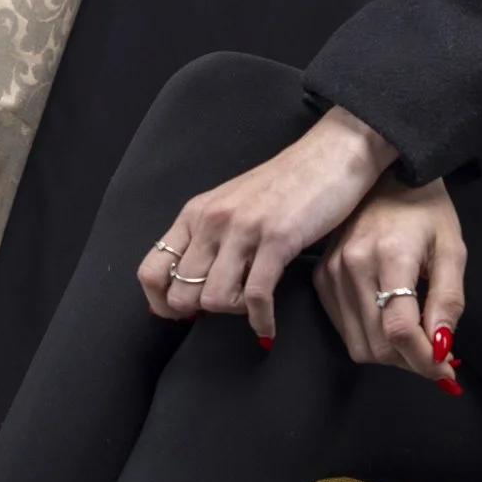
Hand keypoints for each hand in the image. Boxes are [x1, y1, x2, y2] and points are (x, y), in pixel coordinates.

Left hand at [137, 108, 396, 346]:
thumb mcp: (232, 206)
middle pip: (181, 293)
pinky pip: (255, 296)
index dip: (162, 303)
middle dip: (203, 311)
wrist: (330, 156)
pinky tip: (268, 325)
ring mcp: (243, 229)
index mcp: (195, 214)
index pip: (151, 271)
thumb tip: (191, 284)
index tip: (185, 313)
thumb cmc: (284, 186)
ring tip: (252, 305)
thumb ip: (209, 238)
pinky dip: (261, 320)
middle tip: (228, 305)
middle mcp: (211, 221)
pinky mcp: (277, 239)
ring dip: (234, 312)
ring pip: (213, 299)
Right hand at [315, 177, 465, 389]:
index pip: (399, 330)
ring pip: (358, 345)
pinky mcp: (321, 277)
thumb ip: (448, 302)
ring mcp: (331, 272)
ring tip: (415, 337)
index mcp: (389, 255)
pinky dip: (370, 337)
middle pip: (377, 345)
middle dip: (410, 360)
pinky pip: (344, 329)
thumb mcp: (452, 250)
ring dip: (391, 354)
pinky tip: (390, 322)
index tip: (444, 370)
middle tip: (434, 353)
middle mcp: (352, 266)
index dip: (424, 360)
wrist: (386, 175)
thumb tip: (440, 347)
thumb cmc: (425, 208)